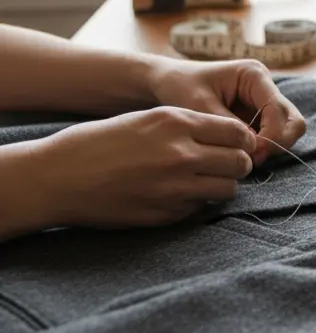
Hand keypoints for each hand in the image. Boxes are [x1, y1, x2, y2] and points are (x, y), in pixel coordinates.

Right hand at [32, 107, 256, 229]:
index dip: (241, 140)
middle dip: (237, 164)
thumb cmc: (98, 143)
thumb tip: (227, 136)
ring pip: (228, 189)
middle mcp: (181, 154)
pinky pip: (199, 208)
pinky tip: (174, 195)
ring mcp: (175, 187)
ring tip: (202, 181)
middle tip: (224, 166)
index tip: (235, 145)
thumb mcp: (145, 119)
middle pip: (240, 162)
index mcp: (175, 122)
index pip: (237, 132)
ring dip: (220, 185)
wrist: (56, 177)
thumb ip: (187, 126)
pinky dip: (195, 203)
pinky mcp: (166, 213)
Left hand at [149, 59, 305, 166]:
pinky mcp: (259, 116)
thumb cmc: (179, 87)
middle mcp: (266, 87)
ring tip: (246, 158)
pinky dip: (263, 148)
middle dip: (279, 142)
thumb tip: (252, 149)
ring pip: (288, 130)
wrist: (167, 82)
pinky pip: (274, 136)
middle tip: (254, 159)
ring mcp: (265, 102)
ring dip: (272, 147)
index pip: (278, 108)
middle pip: (293, 120)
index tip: (253, 154)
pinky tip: (242, 154)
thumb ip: (227, 126)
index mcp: (254, 75)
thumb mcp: (199, 105)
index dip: (271, 135)